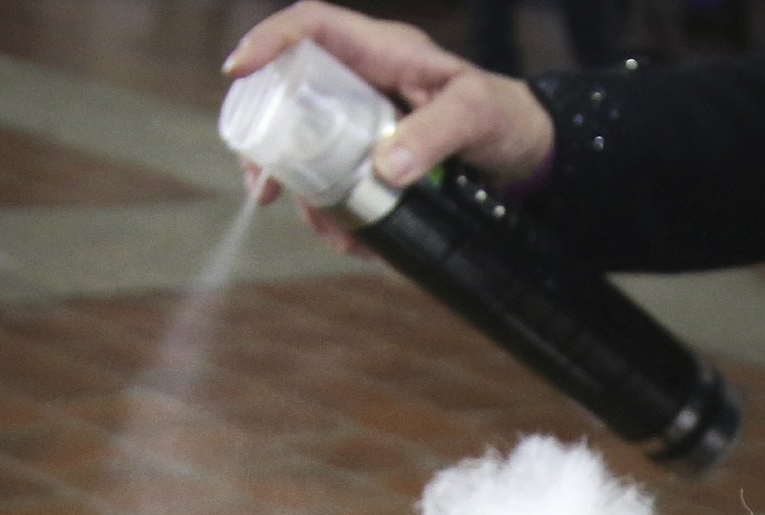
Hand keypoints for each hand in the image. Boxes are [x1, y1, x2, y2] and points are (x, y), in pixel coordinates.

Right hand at [225, 3, 554, 247]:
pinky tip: (350, 238)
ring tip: (321, 229)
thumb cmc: (504, 116)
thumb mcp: (477, 115)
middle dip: (266, 138)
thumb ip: (435, 134)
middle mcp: (361, 79)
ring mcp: (361, 119)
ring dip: (299, 187)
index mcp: (382, 51)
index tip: (239, 69)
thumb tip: (384, 169)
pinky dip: (333, 209)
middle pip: (289, 91)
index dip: (271, 39)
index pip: (312, 25)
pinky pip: (334, 177)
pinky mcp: (368, 155)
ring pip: (305, 143)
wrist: (524, 151)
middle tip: (261, 184)